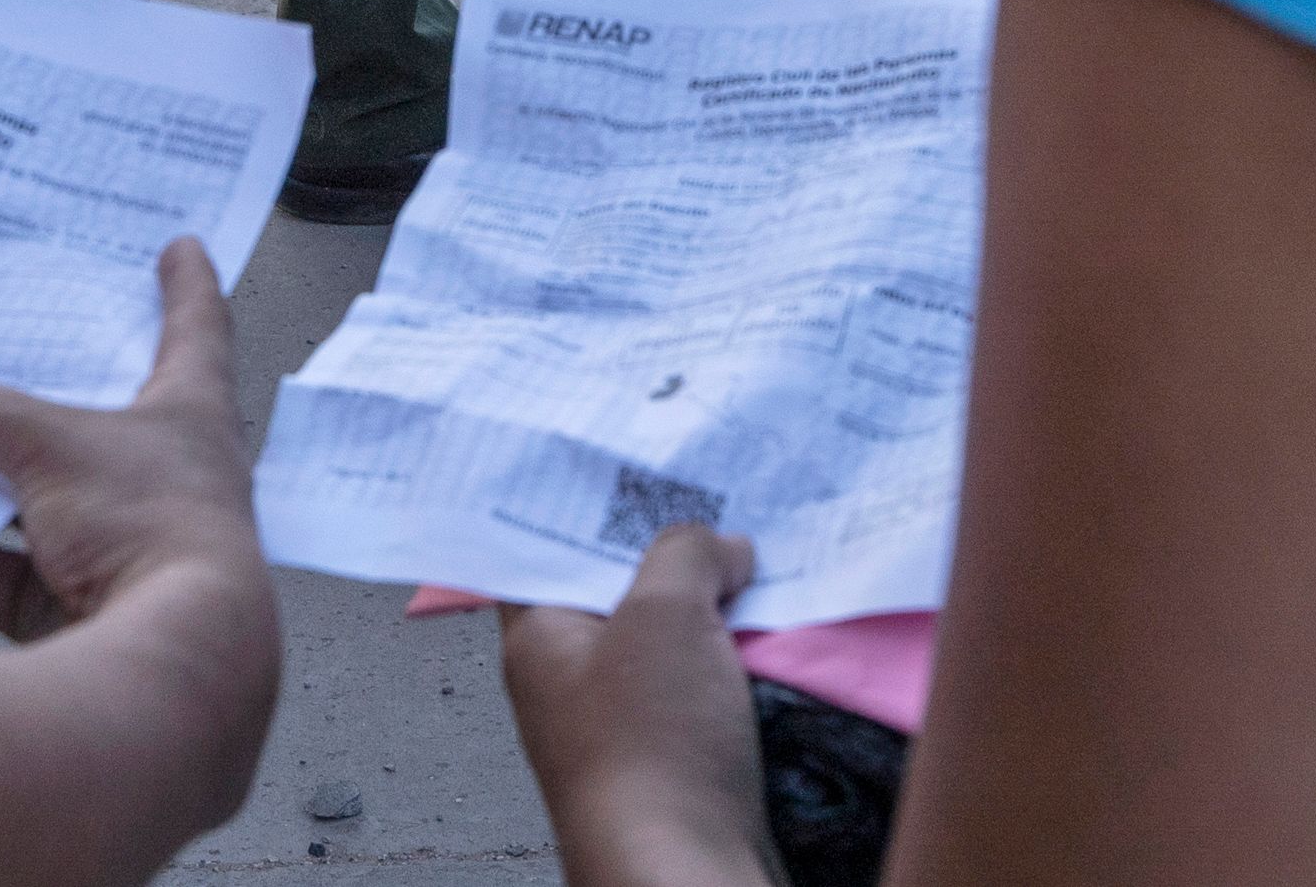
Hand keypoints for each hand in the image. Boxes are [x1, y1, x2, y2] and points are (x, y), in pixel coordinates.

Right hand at [0, 240, 270, 655]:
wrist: (169, 664)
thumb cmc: (149, 527)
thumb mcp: (55, 445)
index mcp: (190, 416)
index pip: (196, 328)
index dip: (185, 284)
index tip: (181, 245)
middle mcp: (164, 478)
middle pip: (99, 420)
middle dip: (45, 394)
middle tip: (0, 350)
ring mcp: (122, 546)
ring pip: (42, 498)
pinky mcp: (79, 609)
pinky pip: (10, 570)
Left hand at [498, 528, 781, 886]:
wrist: (685, 871)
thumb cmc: (651, 743)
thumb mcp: (664, 613)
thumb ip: (686, 554)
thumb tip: (721, 547)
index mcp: (538, 639)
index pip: (549, 551)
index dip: (592, 507)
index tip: (637, 468)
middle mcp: (571, 682)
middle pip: (620, 593)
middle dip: (671, 556)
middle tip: (716, 504)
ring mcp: (625, 727)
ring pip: (671, 644)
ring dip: (714, 611)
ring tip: (758, 562)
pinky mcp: (677, 765)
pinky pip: (706, 693)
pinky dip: (737, 664)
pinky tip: (777, 639)